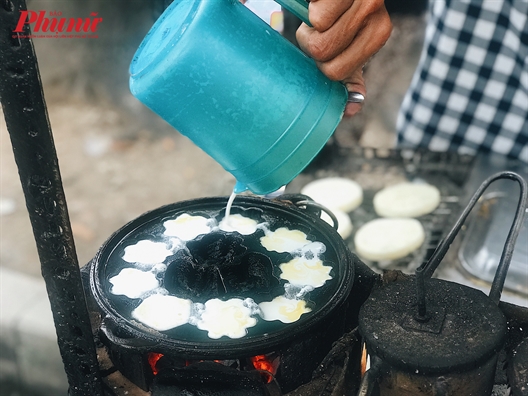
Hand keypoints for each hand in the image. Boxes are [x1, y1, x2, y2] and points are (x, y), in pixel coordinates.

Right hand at [296, 0, 391, 115]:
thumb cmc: (341, 10)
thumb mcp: (351, 42)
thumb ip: (350, 73)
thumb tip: (351, 109)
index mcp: (378, 35)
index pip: (335, 73)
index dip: (320, 61)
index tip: (327, 42)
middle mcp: (375, 14)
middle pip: (321, 53)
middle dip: (310, 41)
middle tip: (320, 25)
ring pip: (317, 29)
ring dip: (309, 20)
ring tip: (321, 7)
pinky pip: (316, 11)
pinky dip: (309, 1)